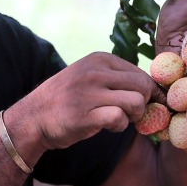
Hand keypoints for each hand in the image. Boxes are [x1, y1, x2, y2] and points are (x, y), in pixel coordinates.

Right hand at [7, 52, 154, 156]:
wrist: (32, 118)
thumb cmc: (67, 99)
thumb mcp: (89, 76)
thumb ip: (116, 78)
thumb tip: (154, 88)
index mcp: (99, 59)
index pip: (141, 73)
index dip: (148, 92)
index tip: (143, 104)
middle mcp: (95, 72)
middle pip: (143, 86)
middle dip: (143, 103)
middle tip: (129, 113)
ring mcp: (89, 92)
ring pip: (136, 102)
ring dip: (133, 116)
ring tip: (118, 118)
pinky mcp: (85, 115)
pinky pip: (120, 118)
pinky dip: (119, 126)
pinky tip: (107, 126)